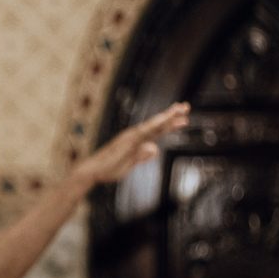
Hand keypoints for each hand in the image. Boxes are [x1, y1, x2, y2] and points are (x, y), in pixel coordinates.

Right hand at [73, 102, 189, 185]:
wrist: (92, 171)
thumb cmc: (108, 168)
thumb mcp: (130, 163)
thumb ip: (142, 156)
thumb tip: (155, 149)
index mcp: (136, 141)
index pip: (156, 131)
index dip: (170, 124)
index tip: (182, 119)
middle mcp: (134, 135)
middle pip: (157, 124)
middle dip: (172, 115)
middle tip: (186, 106)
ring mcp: (131, 137)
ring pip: (153, 125)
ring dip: (167, 117)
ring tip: (181, 111)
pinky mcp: (128, 141)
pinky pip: (144, 131)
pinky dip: (155, 125)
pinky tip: (164, 120)